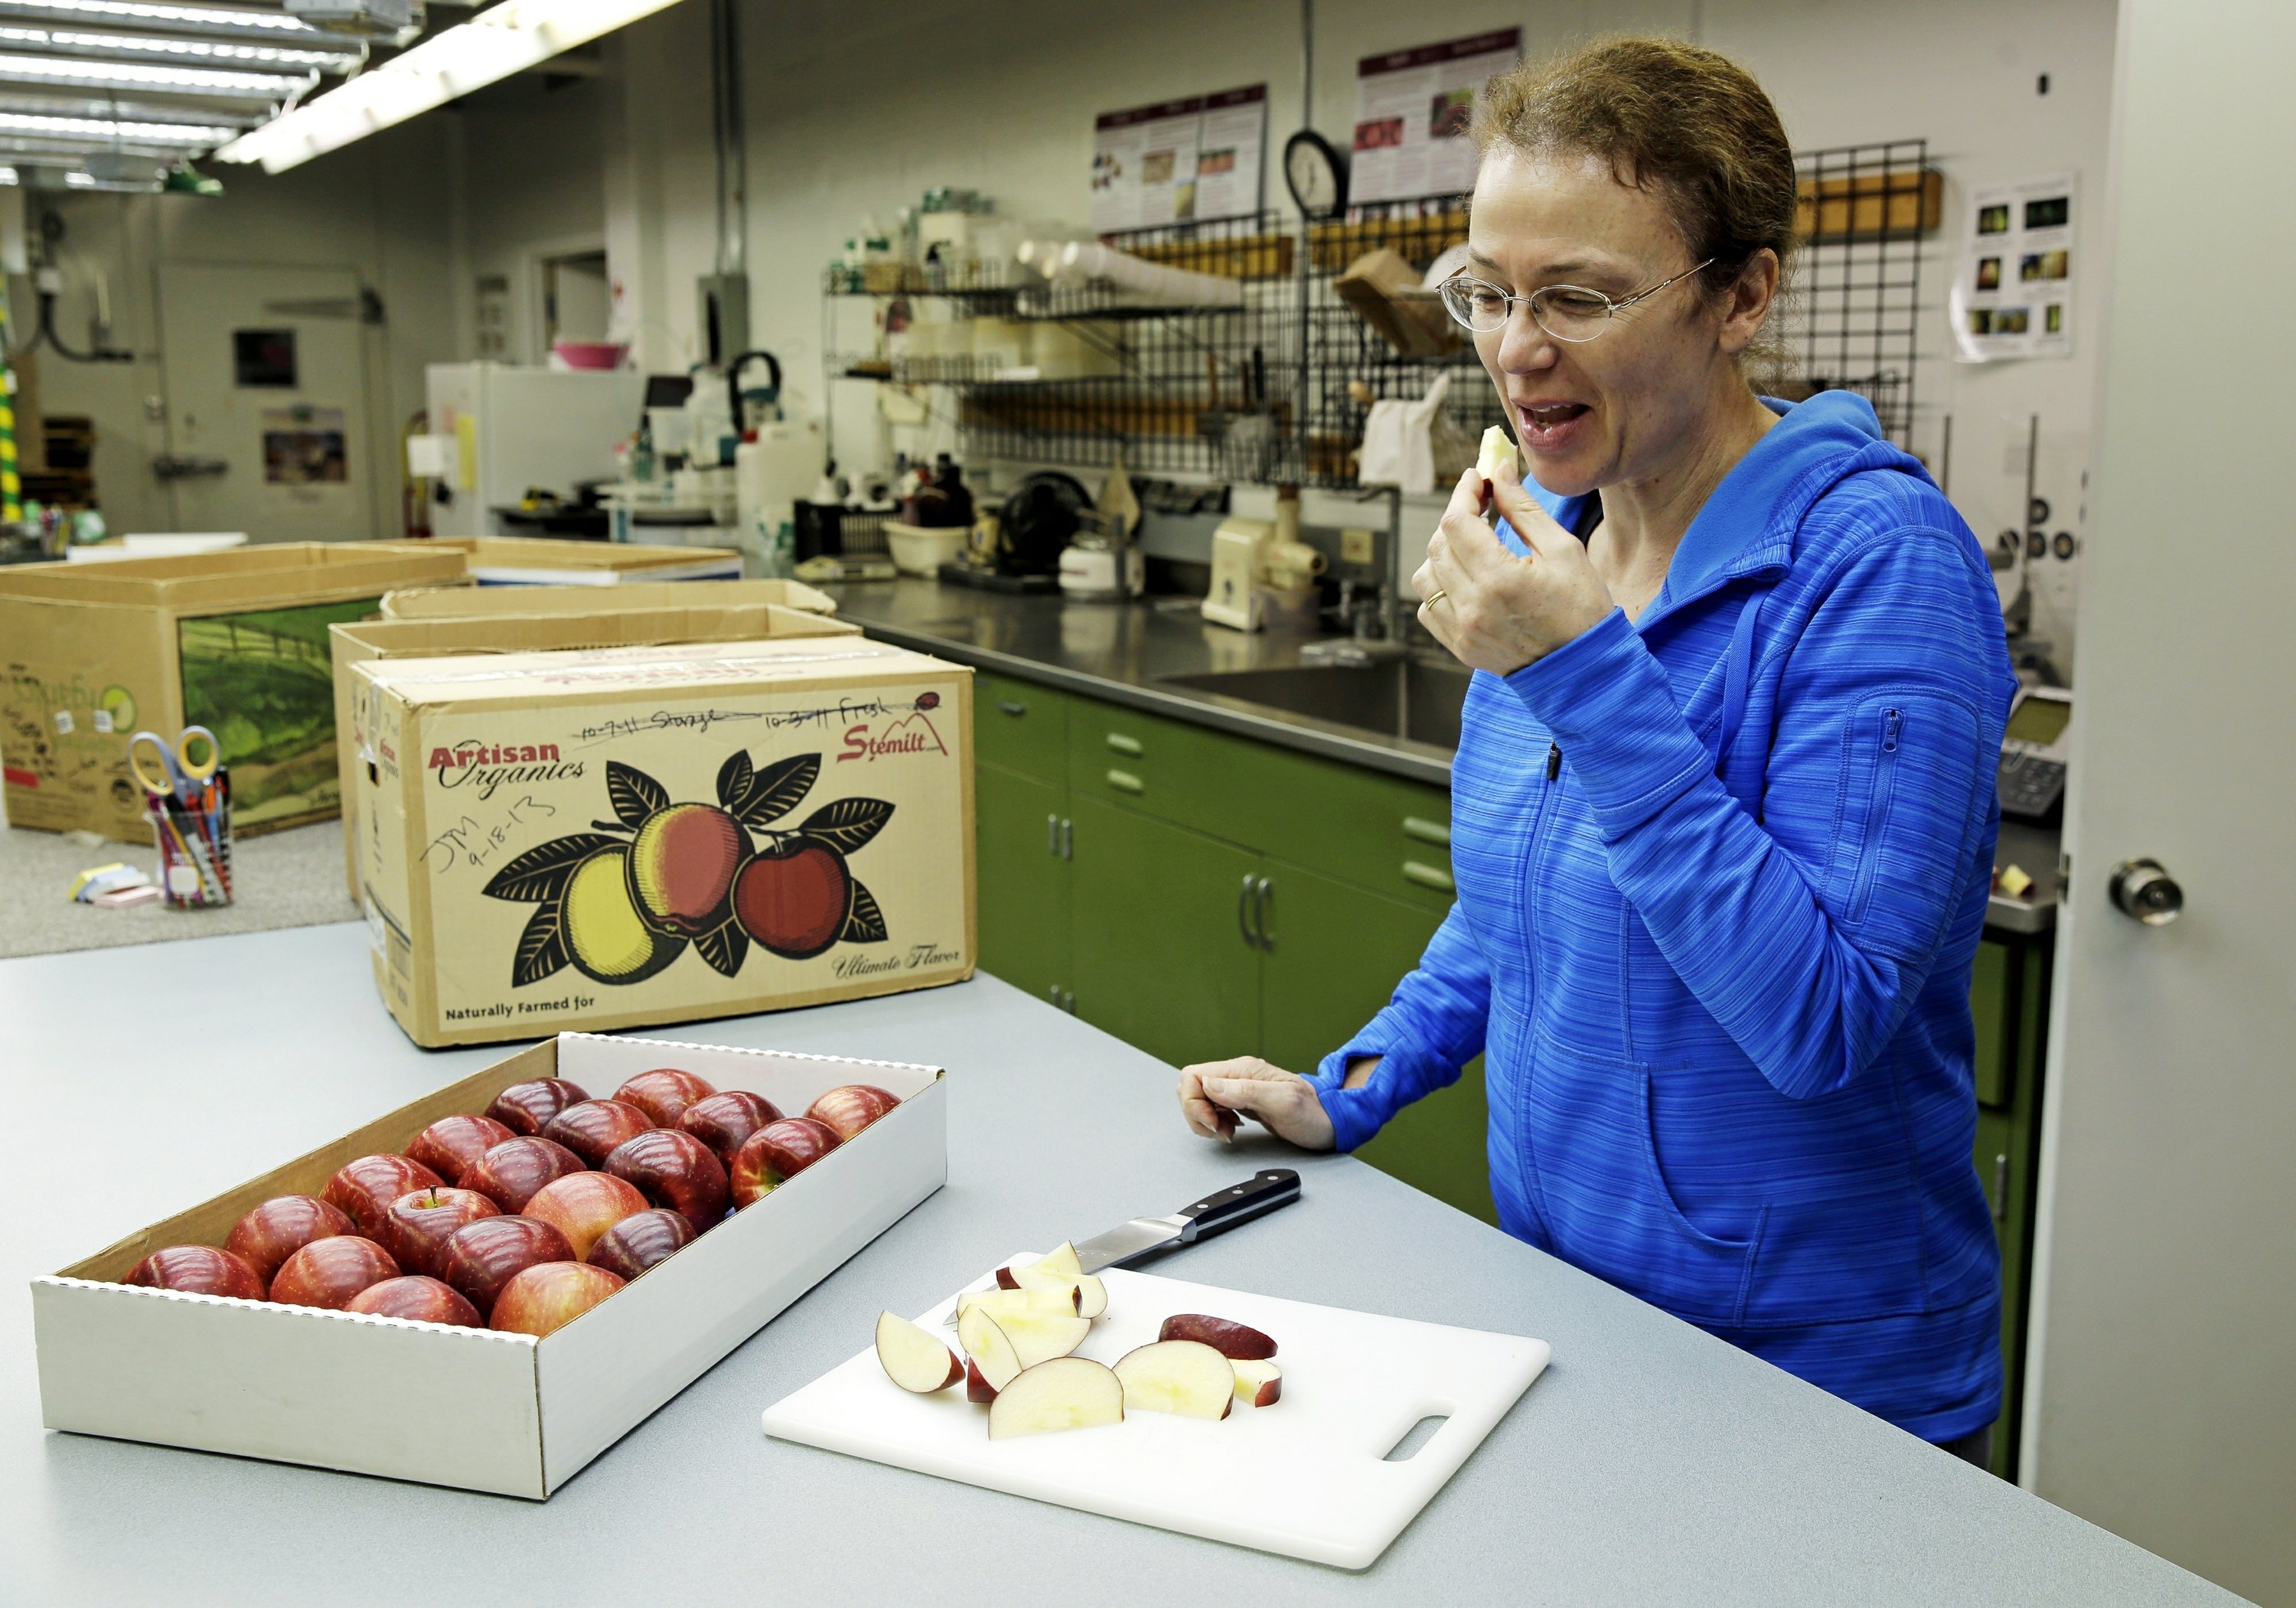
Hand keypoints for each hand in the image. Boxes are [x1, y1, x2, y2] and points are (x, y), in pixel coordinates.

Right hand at [1177, 1057, 1335, 1150]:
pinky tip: (1232, 1130)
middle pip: (1192, 1086)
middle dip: (1196, 1112)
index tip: (1213, 1122)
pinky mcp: (1242, 1102)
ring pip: (1200, 1099)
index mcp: (1242, 1070)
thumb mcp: (1283, 1102)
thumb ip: (1246, 1091)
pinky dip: (1215, 1123)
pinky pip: (1213, 1109)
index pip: (1194, 1075)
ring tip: (1228, 1132)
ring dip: (1205, 1120)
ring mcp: (1238, 1088)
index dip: (1193, 1102)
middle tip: (1219, 1130)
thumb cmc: (1313, 1112)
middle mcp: (1237, 1076)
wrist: (1330, 1120)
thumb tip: (1209, 1085)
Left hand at [1412, 460, 1615, 674]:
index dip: (1463, 493)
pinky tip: (1467, 578)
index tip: (1477, 478)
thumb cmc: (1583, 609)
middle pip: (1439, 545)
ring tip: (1473, 543)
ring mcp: (1462, 631)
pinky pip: (1429, 607)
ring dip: (1443, 552)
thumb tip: (1498, 472)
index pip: (1456, 522)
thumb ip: (1524, 509)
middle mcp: (1472, 607)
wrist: (1585, 670)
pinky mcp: (1460, 647)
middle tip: (1480, 504)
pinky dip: (1440, 586)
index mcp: (1499, 579)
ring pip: (1426, 576)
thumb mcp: (1563, 550)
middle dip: (1456, 517)